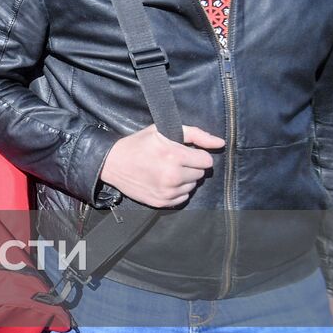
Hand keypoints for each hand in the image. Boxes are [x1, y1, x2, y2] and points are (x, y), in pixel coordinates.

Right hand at [99, 125, 224, 207]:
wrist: (112, 163)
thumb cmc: (139, 144)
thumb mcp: (163, 130)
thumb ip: (195, 134)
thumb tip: (220, 143)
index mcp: (174, 156)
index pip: (206, 160)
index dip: (196, 155)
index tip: (184, 153)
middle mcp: (173, 176)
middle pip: (200, 174)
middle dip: (190, 166)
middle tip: (173, 161)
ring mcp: (168, 191)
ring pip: (192, 186)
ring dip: (184, 179)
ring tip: (167, 171)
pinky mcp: (162, 202)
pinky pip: (183, 198)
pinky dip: (177, 190)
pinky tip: (164, 181)